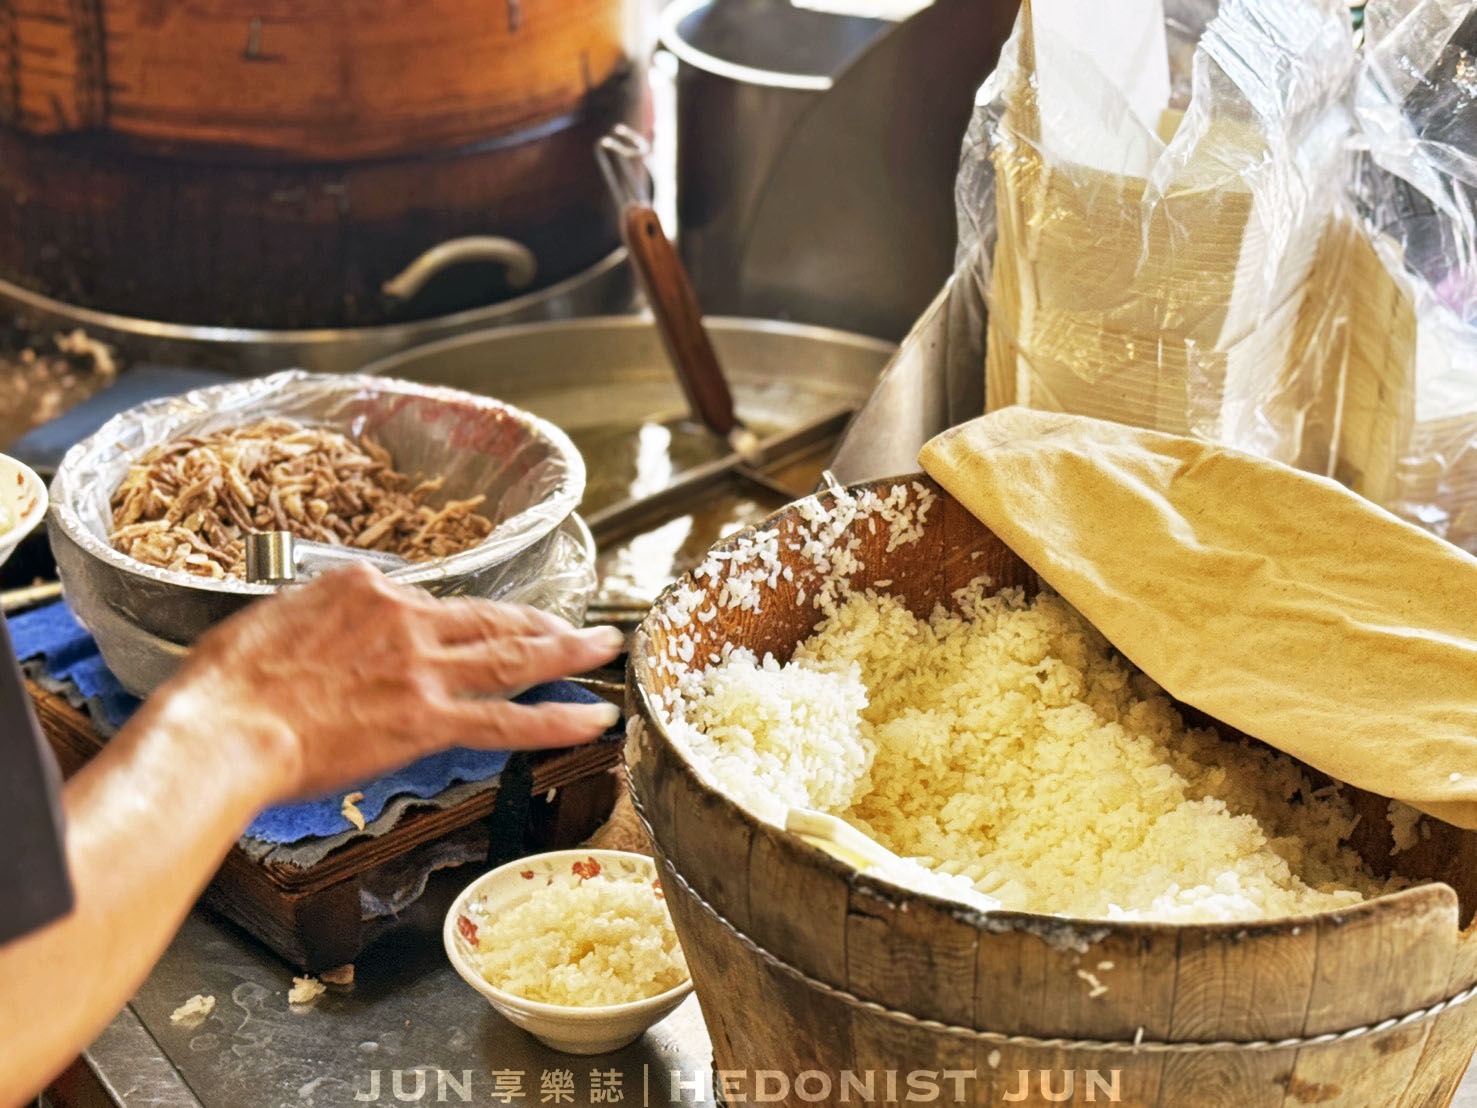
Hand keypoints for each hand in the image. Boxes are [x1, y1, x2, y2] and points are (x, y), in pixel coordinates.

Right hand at [142, 564, 623, 801]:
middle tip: (582, 623)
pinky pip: (508, 718)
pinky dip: (556, 719)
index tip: (478, 630)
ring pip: (512, 656)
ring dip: (567, 652)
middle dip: (542, 621)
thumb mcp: (271, 621)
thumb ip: (318, 624)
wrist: (223, 726)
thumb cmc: (226, 684)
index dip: (460, 621)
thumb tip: (327, 636)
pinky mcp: (429, 719)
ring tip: (603, 650)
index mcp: (363, 588)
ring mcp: (423, 668)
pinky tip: (590, 719)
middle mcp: (405, 618)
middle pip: (490, 619)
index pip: (429, 602)